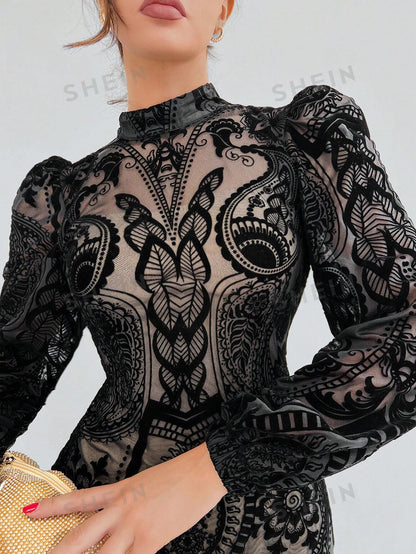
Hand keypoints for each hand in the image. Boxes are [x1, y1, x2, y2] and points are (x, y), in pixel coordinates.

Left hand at [22, 442, 227, 553]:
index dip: (53, 506)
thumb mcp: (146, 484)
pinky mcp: (151, 541)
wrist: (202, 472)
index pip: (80, 499)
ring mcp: (134, 526)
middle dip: (60, 552)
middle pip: (82, 534)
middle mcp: (121, 509)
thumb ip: (129, 503)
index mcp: (120, 490)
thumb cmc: (179, 476)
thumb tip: (120, 524)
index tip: (32, 512)